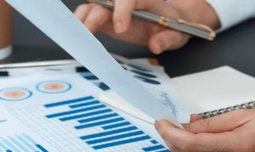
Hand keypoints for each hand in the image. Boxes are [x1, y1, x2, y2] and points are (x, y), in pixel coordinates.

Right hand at [74, 0, 219, 54]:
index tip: (119, 28)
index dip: (122, 10)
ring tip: (78, 34)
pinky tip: (78, 36)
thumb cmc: (173, 26)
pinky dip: (82, 23)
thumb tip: (155, 45)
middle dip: (96, 14)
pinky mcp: (107, 17)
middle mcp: (127, 1)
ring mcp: (115, 8)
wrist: (170, 24)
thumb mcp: (176, 35)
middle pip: (106, 1)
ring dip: (84, 18)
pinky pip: (90, 15)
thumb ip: (166, 40)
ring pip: (94, 6)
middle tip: (88, 32)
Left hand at [155, 110, 254, 151]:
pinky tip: (194, 140)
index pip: (191, 143)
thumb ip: (213, 123)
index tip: (160, 122)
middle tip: (163, 123)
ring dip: (181, 146)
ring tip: (176, 128)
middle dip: (171, 139)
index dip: (170, 133)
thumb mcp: (244, 114)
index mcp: (237, 146)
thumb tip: (187, 125)